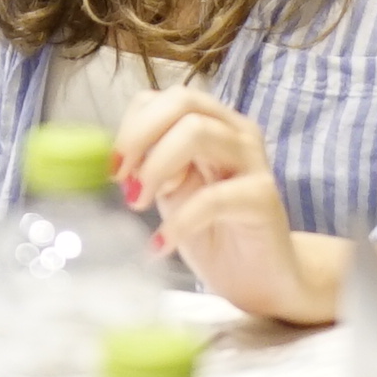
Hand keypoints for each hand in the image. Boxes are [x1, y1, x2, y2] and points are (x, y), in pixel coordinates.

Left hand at [114, 88, 326, 323]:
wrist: (262, 279)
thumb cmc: (216, 233)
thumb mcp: (175, 193)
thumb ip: (155, 166)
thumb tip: (119, 157)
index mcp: (213, 124)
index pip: (166, 97)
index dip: (133, 125)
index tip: (114, 167)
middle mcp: (236, 131)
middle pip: (182, 101)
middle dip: (140, 135)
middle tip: (122, 179)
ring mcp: (253, 160)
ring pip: (197, 133)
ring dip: (156, 167)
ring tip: (138, 204)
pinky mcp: (263, 197)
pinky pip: (212, 197)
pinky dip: (177, 221)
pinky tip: (160, 245)